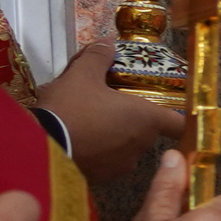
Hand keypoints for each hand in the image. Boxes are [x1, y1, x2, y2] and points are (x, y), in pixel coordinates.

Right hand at [28, 41, 186, 184]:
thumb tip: (107, 42)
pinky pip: (107, 160)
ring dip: (114, 135)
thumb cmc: (70, 108)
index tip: (170, 111)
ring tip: (88, 121)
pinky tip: (78, 138)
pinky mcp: (102, 178)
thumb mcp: (81, 75)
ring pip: (126, 147)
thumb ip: (98, 57)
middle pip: (148, 132)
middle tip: (110, 106)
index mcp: (146, 119)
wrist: (40, 147)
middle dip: (132, 119)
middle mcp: (142, 145)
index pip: (179, 124)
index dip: (178, 118)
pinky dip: (98, 150)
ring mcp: (122, 165)